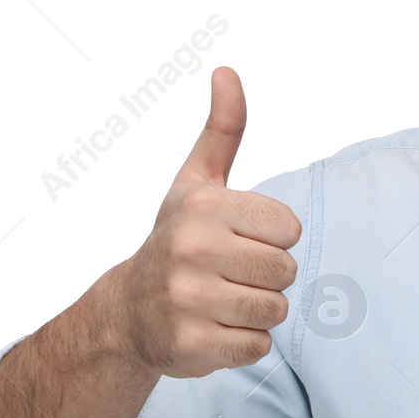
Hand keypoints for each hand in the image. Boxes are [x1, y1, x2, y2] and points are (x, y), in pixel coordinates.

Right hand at [107, 66, 301, 377]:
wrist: (128, 311)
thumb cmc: (178, 237)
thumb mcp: (197, 180)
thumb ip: (223, 128)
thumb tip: (226, 70)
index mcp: (203, 207)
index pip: (290, 229)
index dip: (272, 238)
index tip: (239, 239)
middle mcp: (191, 250)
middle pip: (287, 271)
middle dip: (267, 277)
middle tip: (229, 273)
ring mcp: (188, 300)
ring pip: (276, 311)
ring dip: (257, 311)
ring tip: (222, 300)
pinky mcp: (190, 345)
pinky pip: (257, 347)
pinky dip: (243, 343)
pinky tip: (213, 329)